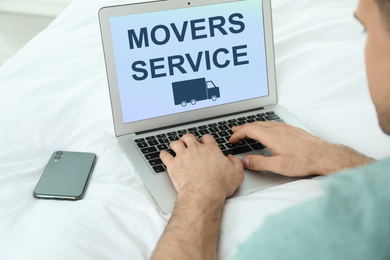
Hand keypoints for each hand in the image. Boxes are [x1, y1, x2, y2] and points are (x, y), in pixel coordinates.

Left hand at [160, 134, 243, 199]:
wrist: (203, 194)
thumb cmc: (219, 185)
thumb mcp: (237, 174)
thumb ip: (236, 163)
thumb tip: (232, 158)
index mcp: (210, 149)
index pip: (206, 138)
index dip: (205, 140)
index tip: (204, 143)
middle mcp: (196, 149)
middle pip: (189, 137)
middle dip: (188, 139)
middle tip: (187, 142)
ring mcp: (183, 156)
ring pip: (176, 143)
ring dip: (175, 144)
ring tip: (175, 147)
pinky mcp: (173, 164)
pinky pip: (165, 155)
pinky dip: (164, 154)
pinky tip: (164, 155)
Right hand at [229, 121, 373, 176]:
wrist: (324, 155)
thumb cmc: (304, 161)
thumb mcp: (278, 166)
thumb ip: (259, 163)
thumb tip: (245, 161)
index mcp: (271, 136)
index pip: (249, 130)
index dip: (238, 134)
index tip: (232, 139)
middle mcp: (277, 129)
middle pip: (255, 124)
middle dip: (242, 127)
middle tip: (234, 131)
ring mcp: (285, 127)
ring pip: (264, 122)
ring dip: (252, 125)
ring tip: (247, 129)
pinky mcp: (292, 129)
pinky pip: (273, 123)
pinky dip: (263, 125)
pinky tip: (266, 130)